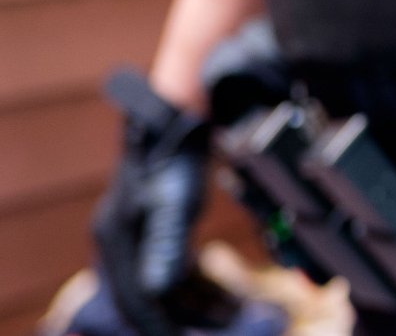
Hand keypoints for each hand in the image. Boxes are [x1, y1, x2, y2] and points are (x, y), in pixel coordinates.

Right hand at [93, 69, 214, 335]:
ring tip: (238, 310)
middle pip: (152, 296)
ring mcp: (138, 238)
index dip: (162, 326)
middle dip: (190, 316)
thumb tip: (159, 291)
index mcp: (116, 240)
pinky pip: (175, 270)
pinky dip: (201, 283)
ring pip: (167, 285)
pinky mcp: (156, 232)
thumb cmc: (177, 158)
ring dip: (201, 301)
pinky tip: (228, 293)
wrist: (180, 120)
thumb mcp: (175, 202)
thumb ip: (166, 247)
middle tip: (230, 321)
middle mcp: (120, 243)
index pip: (136, 299)